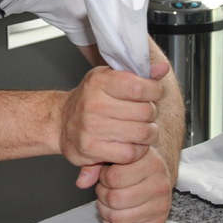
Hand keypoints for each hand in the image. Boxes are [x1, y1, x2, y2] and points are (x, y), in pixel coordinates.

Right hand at [60, 62, 168, 181]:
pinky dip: (137, 151)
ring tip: (140, 130)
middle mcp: (94, 104)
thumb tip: (162, 68)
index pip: (140, 87)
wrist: (60, 121)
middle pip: (146, 112)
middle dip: (151, 115)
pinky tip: (130, 144)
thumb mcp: (110, 78)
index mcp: (99, 82)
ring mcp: (92, 128)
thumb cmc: (89, 99)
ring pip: (142, 134)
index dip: (154, 92)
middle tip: (143, 115)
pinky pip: (131, 153)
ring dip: (147, 134)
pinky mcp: (92, 149)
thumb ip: (138, 74)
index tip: (152, 94)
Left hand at [94, 146, 173, 222]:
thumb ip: (97, 165)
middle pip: (115, 200)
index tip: (106, 175)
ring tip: (107, 202)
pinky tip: (112, 215)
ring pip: (118, 218)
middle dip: (102, 196)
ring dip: (105, 211)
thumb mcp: (118, 156)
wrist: (157, 175)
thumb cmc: (134, 165)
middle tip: (104, 190)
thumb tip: (82, 183)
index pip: (114, 178)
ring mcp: (161, 206)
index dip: (103, 178)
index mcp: (151, 163)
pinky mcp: (158, 222)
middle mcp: (160, 185)